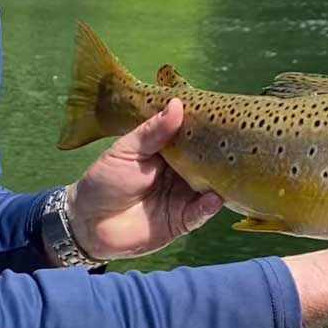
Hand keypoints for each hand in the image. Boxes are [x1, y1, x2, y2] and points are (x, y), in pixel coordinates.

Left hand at [63, 99, 221, 261]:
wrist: (88, 224)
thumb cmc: (104, 181)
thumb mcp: (126, 152)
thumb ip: (152, 132)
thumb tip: (178, 104)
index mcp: (168, 151)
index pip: (193, 137)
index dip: (207, 128)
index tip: (224, 116)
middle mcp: (181, 172)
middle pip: (207, 161)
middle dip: (220, 154)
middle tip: (238, 143)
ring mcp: (184, 196)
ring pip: (210, 186)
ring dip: (221, 180)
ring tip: (233, 170)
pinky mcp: (183, 220)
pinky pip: (201, 212)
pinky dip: (209, 206)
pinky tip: (214, 198)